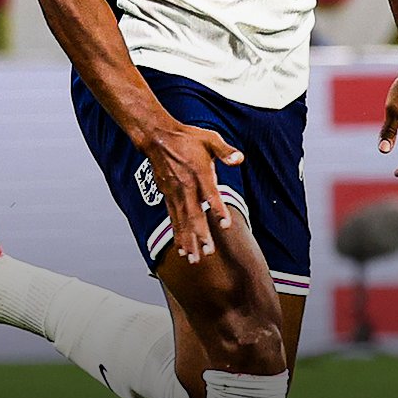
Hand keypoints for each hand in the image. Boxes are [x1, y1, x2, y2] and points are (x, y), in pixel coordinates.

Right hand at [141, 120, 243, 263]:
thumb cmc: (187, 138)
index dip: (218, 210)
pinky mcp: (168, 197)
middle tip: (207, 252)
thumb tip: (239, 159)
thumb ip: (225, 151)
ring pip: (182, 221)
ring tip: (193, 258)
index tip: (225, 224)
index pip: (210, 194)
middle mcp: (186, 186)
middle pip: (194, 214)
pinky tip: (181, 247)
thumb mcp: (210, 139)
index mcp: (200, 172)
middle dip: (201, 235)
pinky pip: (173, 219)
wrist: (158, 138)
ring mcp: (175, 193)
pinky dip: (177, 234)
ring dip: (188, 241)